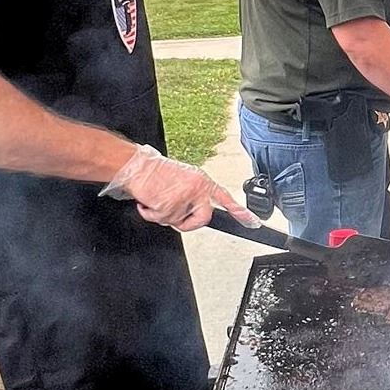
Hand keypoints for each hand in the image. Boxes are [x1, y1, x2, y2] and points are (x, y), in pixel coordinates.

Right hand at [100, 143, 254, 231]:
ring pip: (177, 222)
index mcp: (201, 181)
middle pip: (203, 218)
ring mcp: (184, 197)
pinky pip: (161, 219)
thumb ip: (193, 195)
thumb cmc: (156, 173)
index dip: (239, 212)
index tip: (252, 222)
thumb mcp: (183, 180)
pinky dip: (150, 214)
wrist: (137, 166)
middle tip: (176, 218)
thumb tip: (194, 211)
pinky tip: (148, 200)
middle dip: (189, 223)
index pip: (224, 198)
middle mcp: (197, 188)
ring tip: (156, 198)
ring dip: (162, 215)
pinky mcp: (170, 204)